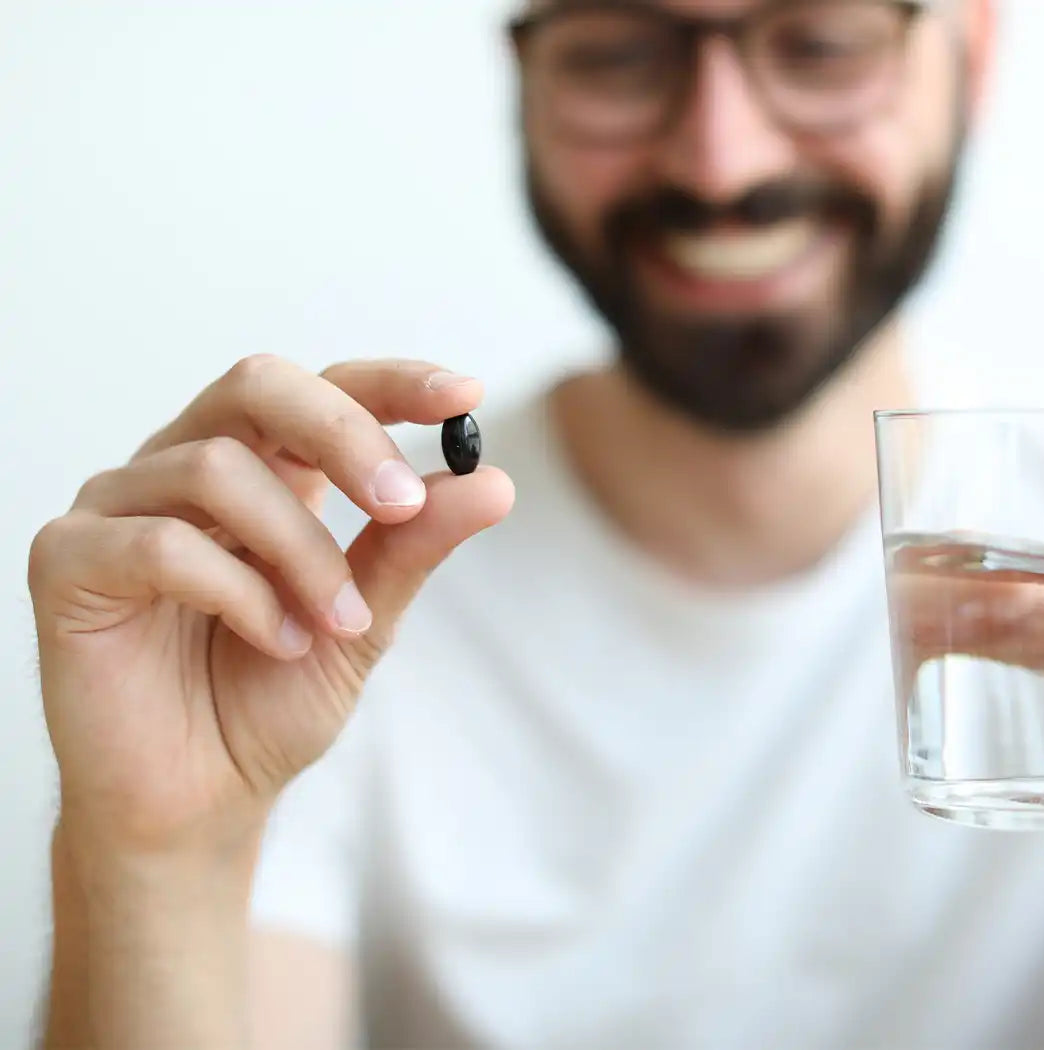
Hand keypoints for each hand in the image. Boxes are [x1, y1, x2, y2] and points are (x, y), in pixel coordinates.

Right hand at [28, 355, 514, 857]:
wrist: (200, 801)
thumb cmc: (268, 702)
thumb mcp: (363, 620)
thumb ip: (413, 547)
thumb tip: (494, 483)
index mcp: (263, 472)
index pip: (322, 389)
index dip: (391, 382)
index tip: (464, 395)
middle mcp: (185, 468)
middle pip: (259, 387)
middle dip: (345, 436)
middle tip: (402, 505)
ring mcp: (120, 507)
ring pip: (218, 468)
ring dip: (299, 551)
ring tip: (332, 624)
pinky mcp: (70, 561)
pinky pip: (161, 543)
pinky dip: (238, 593)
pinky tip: (274, 641)